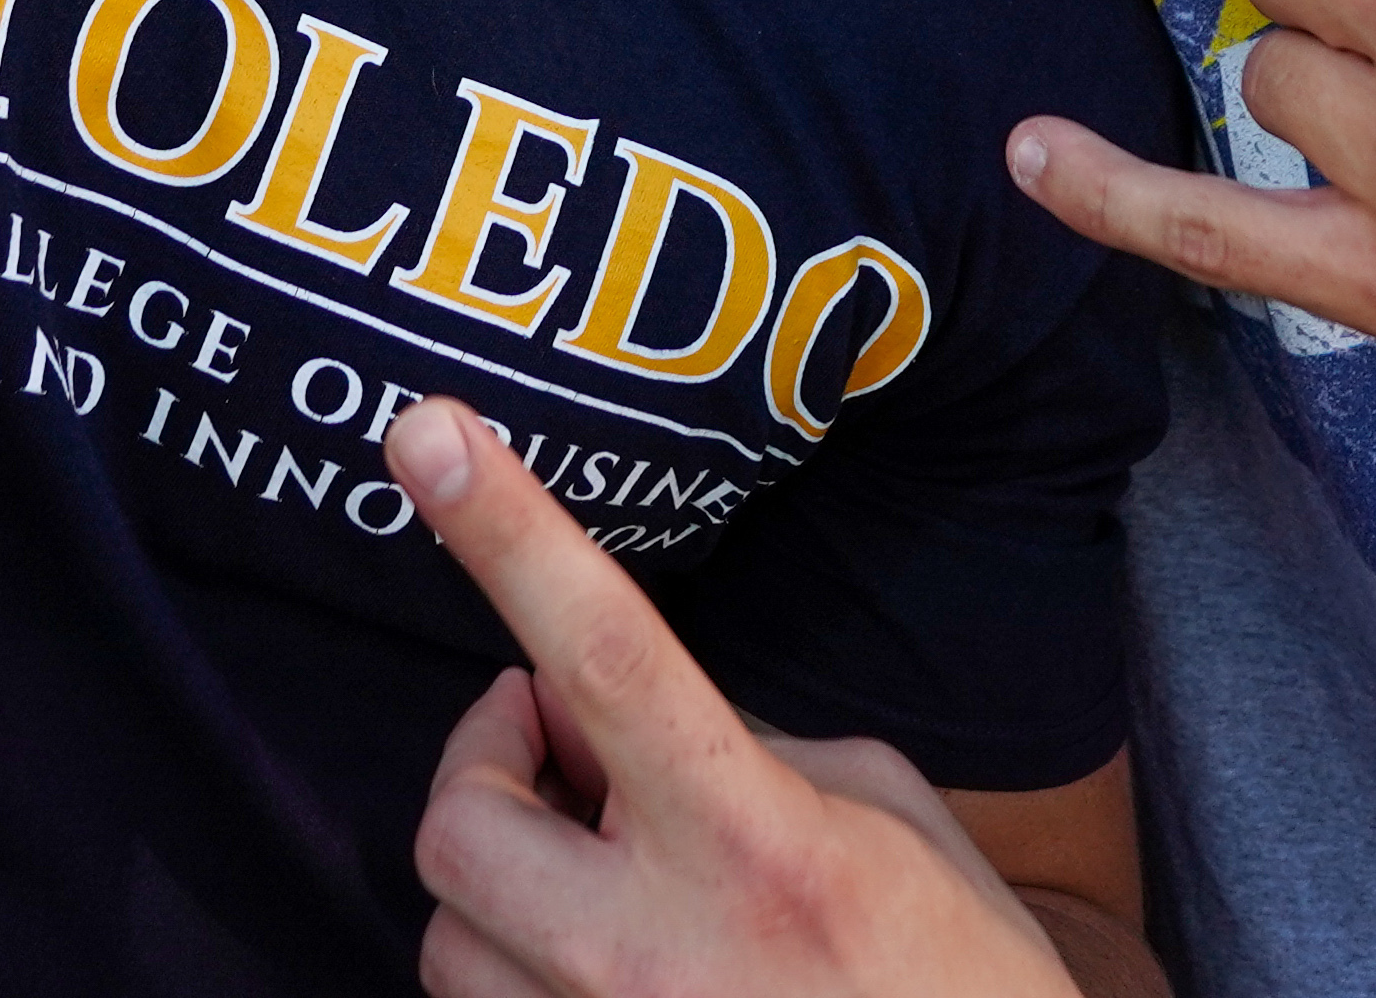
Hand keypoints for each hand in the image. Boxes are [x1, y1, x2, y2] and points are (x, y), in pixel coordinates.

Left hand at [389, 401, 1071, 997]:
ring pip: (450, 940)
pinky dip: (519, 974)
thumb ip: (729, 744)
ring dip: (504, 889)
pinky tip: (611, 967)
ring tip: (607, 883)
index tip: (425, 432)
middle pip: (459, 827)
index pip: (607, 658)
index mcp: (757, 845)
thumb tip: (589, 724)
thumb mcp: (877, 812)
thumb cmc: (950, 973)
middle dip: (490, 768)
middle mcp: (656, 959)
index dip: (509, 536)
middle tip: (559, 751)